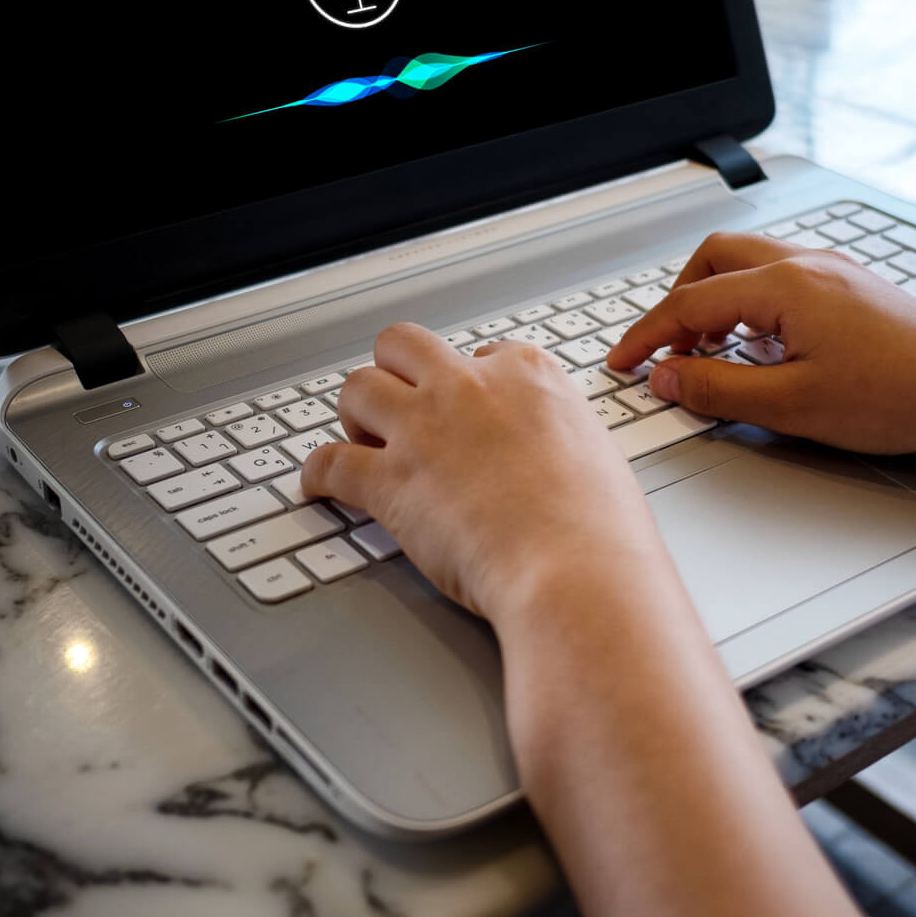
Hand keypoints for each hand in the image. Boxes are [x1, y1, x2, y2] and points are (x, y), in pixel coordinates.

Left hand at [301, 321, 667, 619]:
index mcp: (529, 375)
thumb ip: (560, 438)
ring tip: (359, 440)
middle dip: (395, 372)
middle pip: (404, 345)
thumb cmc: (598, 530)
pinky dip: (317, 474)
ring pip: (358, 387)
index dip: (468, 383)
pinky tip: (317, 485)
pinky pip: (330, 463)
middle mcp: (470, 388)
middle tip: (397, 406)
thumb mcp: (596, 454)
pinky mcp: (389, 480)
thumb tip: (551, 454)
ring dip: (354, 414)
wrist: (575, 571)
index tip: (465, 407)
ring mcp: (424, 429)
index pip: (483, 354)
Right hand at [605, 232, 915, 458]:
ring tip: (712, 355)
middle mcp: (808, 265)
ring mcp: (835, 272)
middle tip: (666, 351)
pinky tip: (766, 352)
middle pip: (716, 260)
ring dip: (717, 302)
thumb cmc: (903, 395)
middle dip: (679, 302)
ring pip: (752, 266)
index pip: (689, 302)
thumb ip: (719, 391)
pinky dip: (754, 306)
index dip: (647, 337)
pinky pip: (784, 280)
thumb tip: (669, 378)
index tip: (625, 363)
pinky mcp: (856, 289)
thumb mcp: (793, 407)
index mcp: (785, 285)